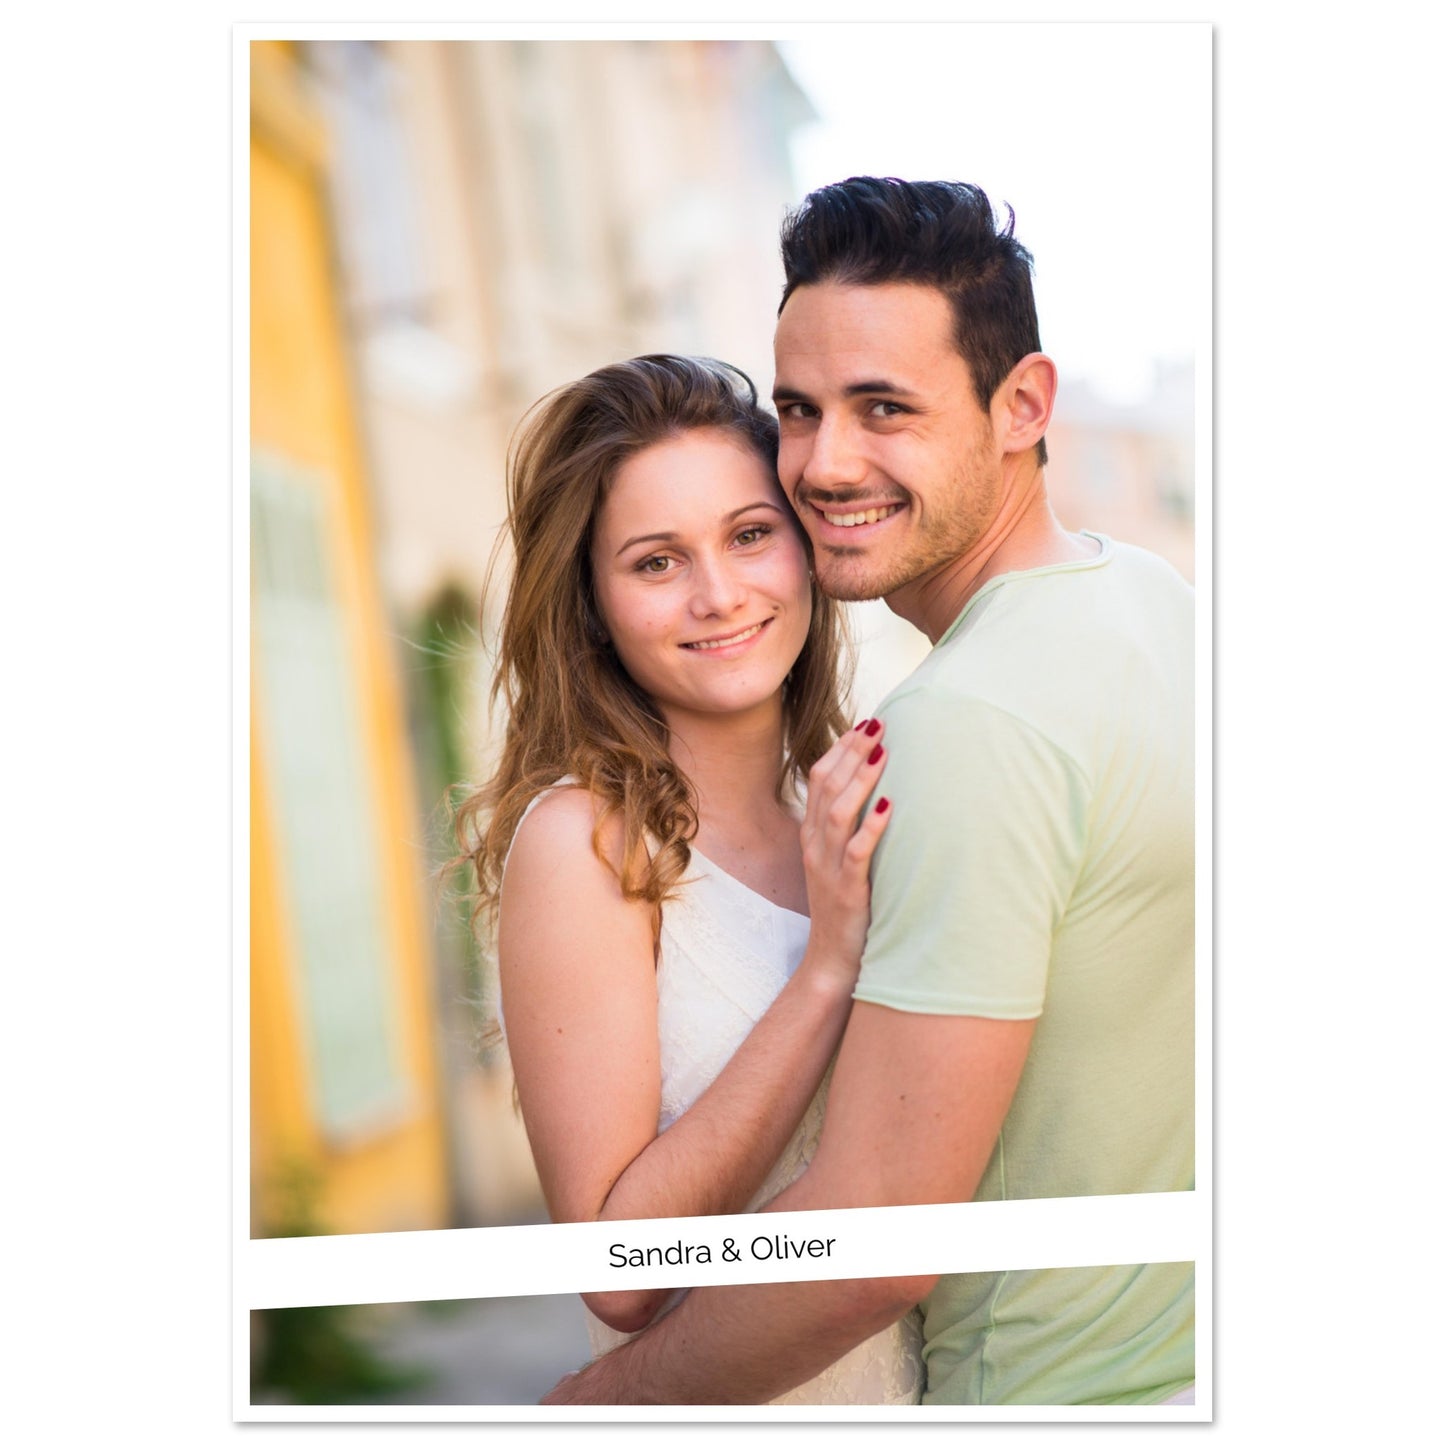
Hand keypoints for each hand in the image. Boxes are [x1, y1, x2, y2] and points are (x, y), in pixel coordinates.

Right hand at [797, 720, 890, 987]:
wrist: (833, 960)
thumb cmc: (846, 906)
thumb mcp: (840, 860)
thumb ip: (849, 827)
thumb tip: (878, 790)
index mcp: (812, 835)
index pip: (820, 779)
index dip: (841, 748)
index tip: (865, 723)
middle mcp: (815, 846)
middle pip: (827, 786)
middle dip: (852, 752)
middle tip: (878, 724)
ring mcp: (828, 867)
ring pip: (838, 813)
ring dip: (861, 780)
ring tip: (883, 754)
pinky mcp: (846, 891)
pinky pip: (857, 852)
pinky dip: (872, 826)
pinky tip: (889, 805)